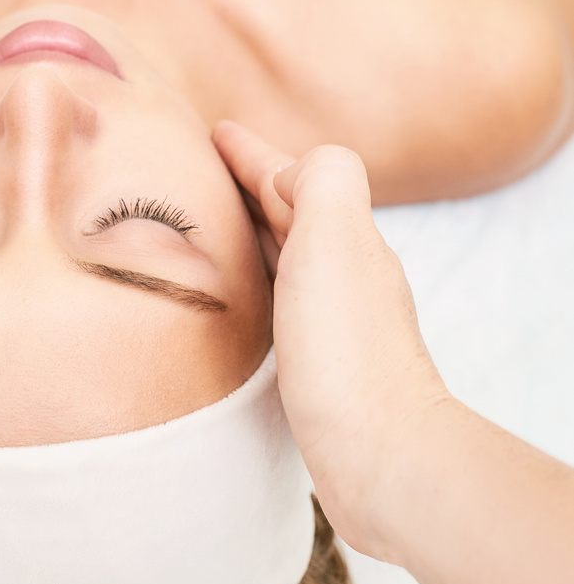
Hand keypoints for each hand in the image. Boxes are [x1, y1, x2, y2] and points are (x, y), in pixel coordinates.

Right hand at [212, 120, 449, 559]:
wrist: (379, 452)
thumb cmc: (347, 350)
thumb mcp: (336, 239)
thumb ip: (320, 182)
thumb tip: (288, 179)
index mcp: (346, 234)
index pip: (294, 176)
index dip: (252, 152)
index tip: (215, 132)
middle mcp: (344, 270)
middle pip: (291, 210)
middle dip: (249, 184)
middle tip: (204, 170)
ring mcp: (333, 315)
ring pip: (285, 252)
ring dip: (251, 228)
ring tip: (210, 224)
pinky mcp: (317, 359)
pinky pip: (278, 294)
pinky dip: (255, 275)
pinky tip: (238, 291)